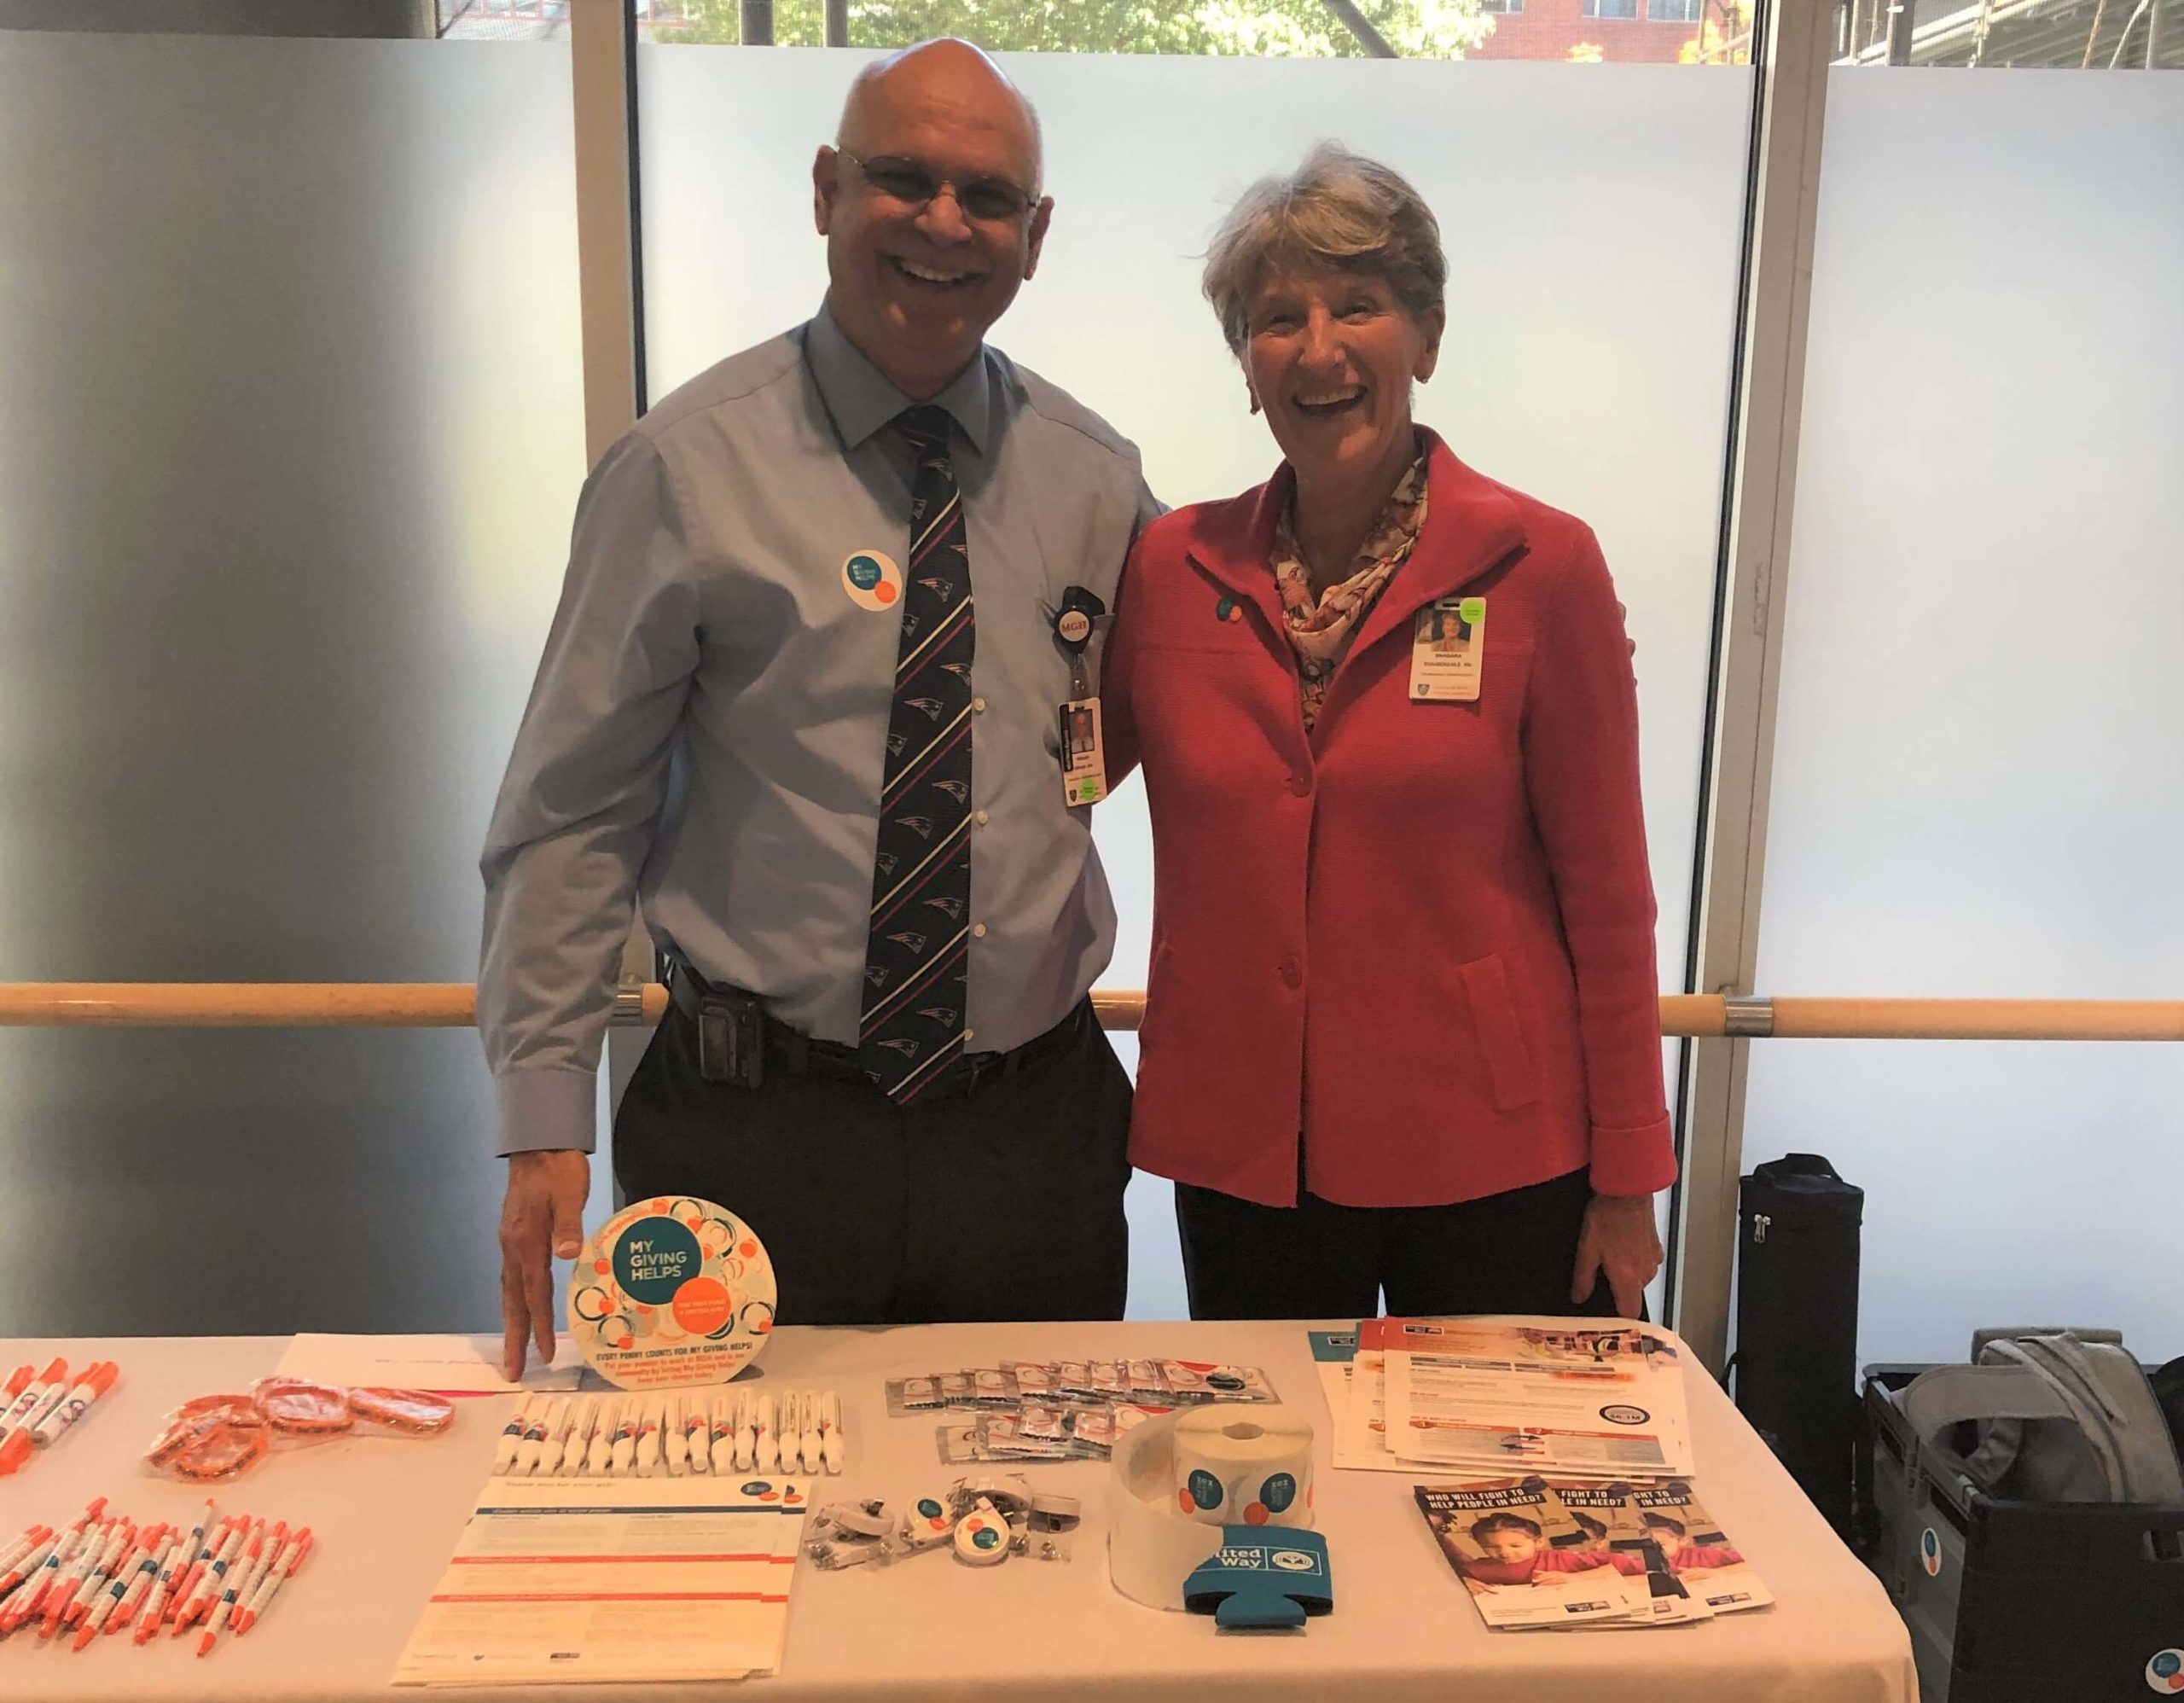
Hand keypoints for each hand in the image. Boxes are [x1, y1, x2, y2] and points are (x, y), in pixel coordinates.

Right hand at [499, 1149, 589, 1381]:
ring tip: (515, 1348)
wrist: (539, 1143)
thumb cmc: (559, 1168)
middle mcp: (512, 1246)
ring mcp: (510, 1240)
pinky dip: (515, 1297)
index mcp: (526, 1242)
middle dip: (514, 1337)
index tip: (542, 1356)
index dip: (538, 1327)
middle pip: (512, 1301)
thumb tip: (567, 1255)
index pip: (533, 1294)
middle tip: (512, 1371)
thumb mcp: (570, 1193)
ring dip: (513, 1320)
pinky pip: (512, 1274)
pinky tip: (523, 1303)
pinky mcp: (513, 1232)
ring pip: (509, 1289)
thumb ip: (569, 1224)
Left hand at [1570, 1191, 1662, 1318]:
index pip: (1629, 1314)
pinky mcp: (1656, 1246)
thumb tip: (1579, 1297)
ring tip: (1607, 1254)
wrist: (1627, 1190)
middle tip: (1599, 1276)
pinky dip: (1633, 1258)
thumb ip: (1583, 1278)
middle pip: (1632, 1294)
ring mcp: (1653, 1259)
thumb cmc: (1607, 1217)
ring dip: (1625, 1271)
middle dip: (1617, 1289)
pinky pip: (1644, 1261)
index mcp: (1628, 1279)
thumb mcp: (1587, 1249)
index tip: (1605, 1317)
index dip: (1618, 1318)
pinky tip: (1619, 1243)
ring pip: (1638, 1277)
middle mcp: (1646, 1273)